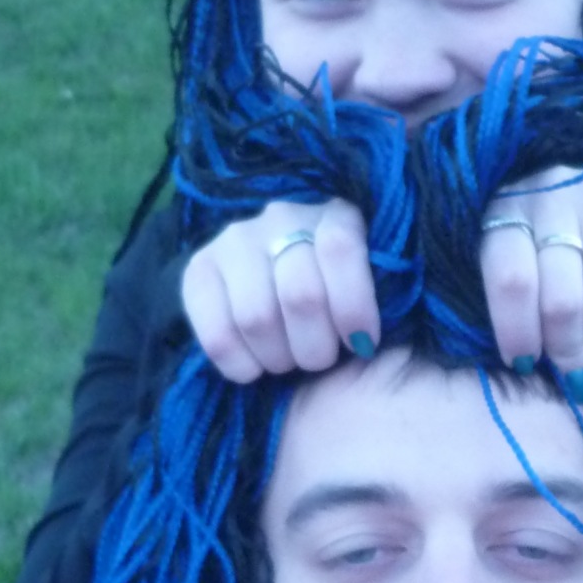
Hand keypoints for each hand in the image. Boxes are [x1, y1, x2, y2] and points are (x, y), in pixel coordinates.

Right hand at [181, 199, 379, 382]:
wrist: (283, 297)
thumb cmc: (343, 303)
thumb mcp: (377, 289)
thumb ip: (383, 295)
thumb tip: (372, 335)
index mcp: (336, 214)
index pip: (339, 248)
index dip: (353, 307)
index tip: (362, 343)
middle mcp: (281, 216)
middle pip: (300, 295)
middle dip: (317, 347)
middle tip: (321, 359)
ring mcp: (234, 240)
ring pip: (257, 317)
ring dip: (280, 358)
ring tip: (288, 361)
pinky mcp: (198, 270)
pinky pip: (216, 334)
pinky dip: (241, 365)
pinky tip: (255, 368)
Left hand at [479, 166, 582, 389]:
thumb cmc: (553, 239)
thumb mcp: (522, 256)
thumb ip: (520, 300)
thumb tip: (529, 370)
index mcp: (506, 209)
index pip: (511, 280)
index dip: (518, 332)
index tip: (524, 364)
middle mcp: (554, 194)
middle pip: (561, 299)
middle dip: (566, 351)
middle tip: (573, 378)